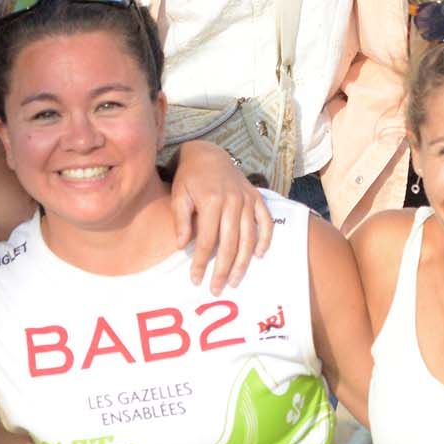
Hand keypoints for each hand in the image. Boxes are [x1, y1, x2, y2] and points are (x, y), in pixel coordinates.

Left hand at [169, 141, 273, 291]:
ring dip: (243, 263)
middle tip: (216, 289)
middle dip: (223, 270)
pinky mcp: (257, 198)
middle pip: (230, 244)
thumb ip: (180, 220)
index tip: (196, 280)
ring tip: (235, 281)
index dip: (202, 263)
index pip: (207, 241)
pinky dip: (265, 240)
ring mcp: (247, 200)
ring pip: (249, 238)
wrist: (208, 154)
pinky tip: (259, 256)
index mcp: (211, 201)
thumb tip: (182, 246)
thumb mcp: (178, 195)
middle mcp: (232, 202)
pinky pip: (266, 222)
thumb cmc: (189, 178)